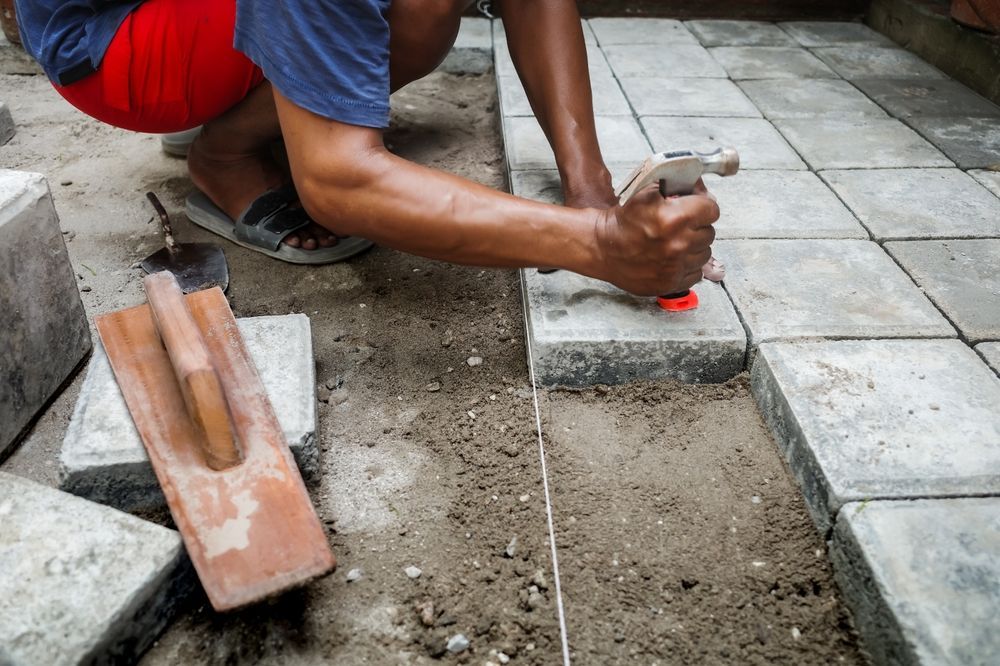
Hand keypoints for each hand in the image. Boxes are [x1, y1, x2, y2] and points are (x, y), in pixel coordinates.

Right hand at [592, 183, 718, 295]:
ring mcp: (675, 267)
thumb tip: (699, 186)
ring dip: (694, 247)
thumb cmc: (623, 221)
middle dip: (697, 226)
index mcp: (675, 218)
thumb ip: (676, 186)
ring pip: (705, 254)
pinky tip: (673, 258)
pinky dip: (687, 266)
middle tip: (680, 226)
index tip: (696, 209)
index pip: (712, 210)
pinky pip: (695, 273)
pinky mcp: (670, 283)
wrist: (602, 247)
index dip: (703, 207)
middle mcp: (678, 244)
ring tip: (675, 242)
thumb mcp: (646, 191)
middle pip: (709, 232)